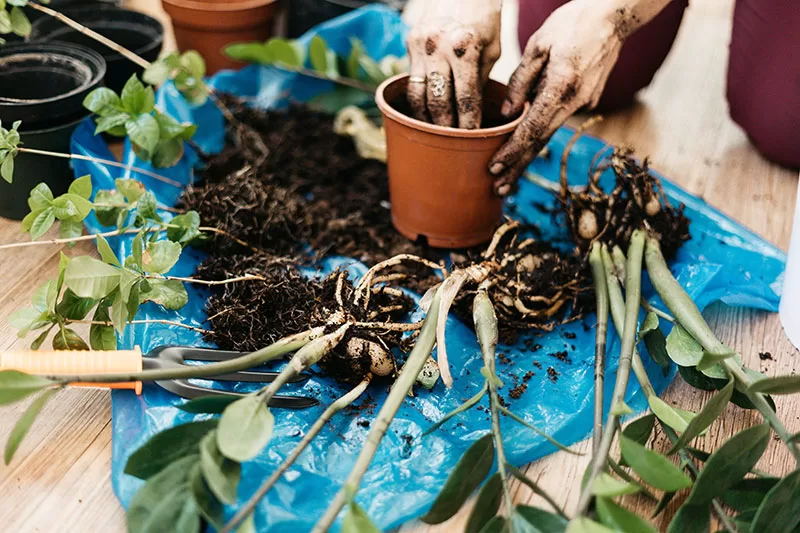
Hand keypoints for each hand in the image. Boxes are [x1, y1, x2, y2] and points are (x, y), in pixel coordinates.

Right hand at [405, 0, 501, 128]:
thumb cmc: (483, 19)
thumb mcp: (491, 49)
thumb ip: (481, 82)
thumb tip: (476, 115)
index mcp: (464, 48)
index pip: (465, 98)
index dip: (468, 123)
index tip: (471, 139)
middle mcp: (438, 47)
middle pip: (438, 102)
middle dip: (446, 127)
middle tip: (452, 142)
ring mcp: (420, 45)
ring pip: (419, 96)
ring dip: (427, 119)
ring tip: (436, 133)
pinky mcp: (409, 43)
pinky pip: (411, 81)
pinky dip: (418, 102)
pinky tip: (424, 115)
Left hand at [489, 0, 627, 195]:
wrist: (613, 16)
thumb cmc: (571, 23)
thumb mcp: (538, 45)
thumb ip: (521, 80)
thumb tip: (508, 113)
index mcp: (560, 87)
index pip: (531, 129)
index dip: (511, 152)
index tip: (494, 168)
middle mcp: (574, 101)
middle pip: (540, 143)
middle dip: (517, 167)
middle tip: (497, 189)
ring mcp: (583, 103)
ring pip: (549, 135)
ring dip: (527, 157)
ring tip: (507, 177)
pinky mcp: (586, 99)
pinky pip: (557, 121)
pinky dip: (539, 136)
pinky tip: (523, 148)